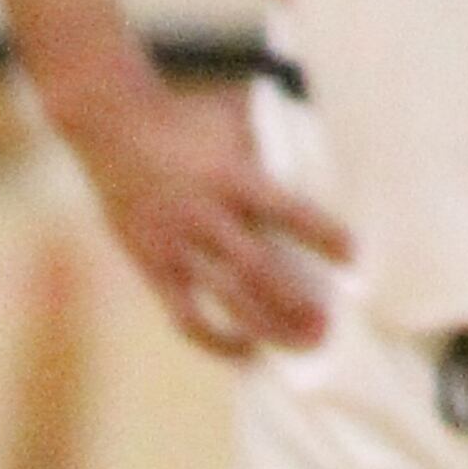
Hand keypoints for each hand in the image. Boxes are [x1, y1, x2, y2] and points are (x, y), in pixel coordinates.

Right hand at [75, 77, 349, 357]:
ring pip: (227, 299)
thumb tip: (321, 148)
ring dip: (268, 326)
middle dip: (296, 301)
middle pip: (258, 269)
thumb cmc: (187, 118)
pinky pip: (185, 316)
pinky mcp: (154, 266)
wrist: (115, 126)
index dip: (321, 234)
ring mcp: (178, 245)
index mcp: (232, 175)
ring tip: (303, 342)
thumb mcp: (235, 120)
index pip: (288, 209)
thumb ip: (272, 142)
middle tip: (327, 325)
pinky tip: (245, 350)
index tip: (352, 255)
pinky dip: (214, 340)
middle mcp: (207, 214)